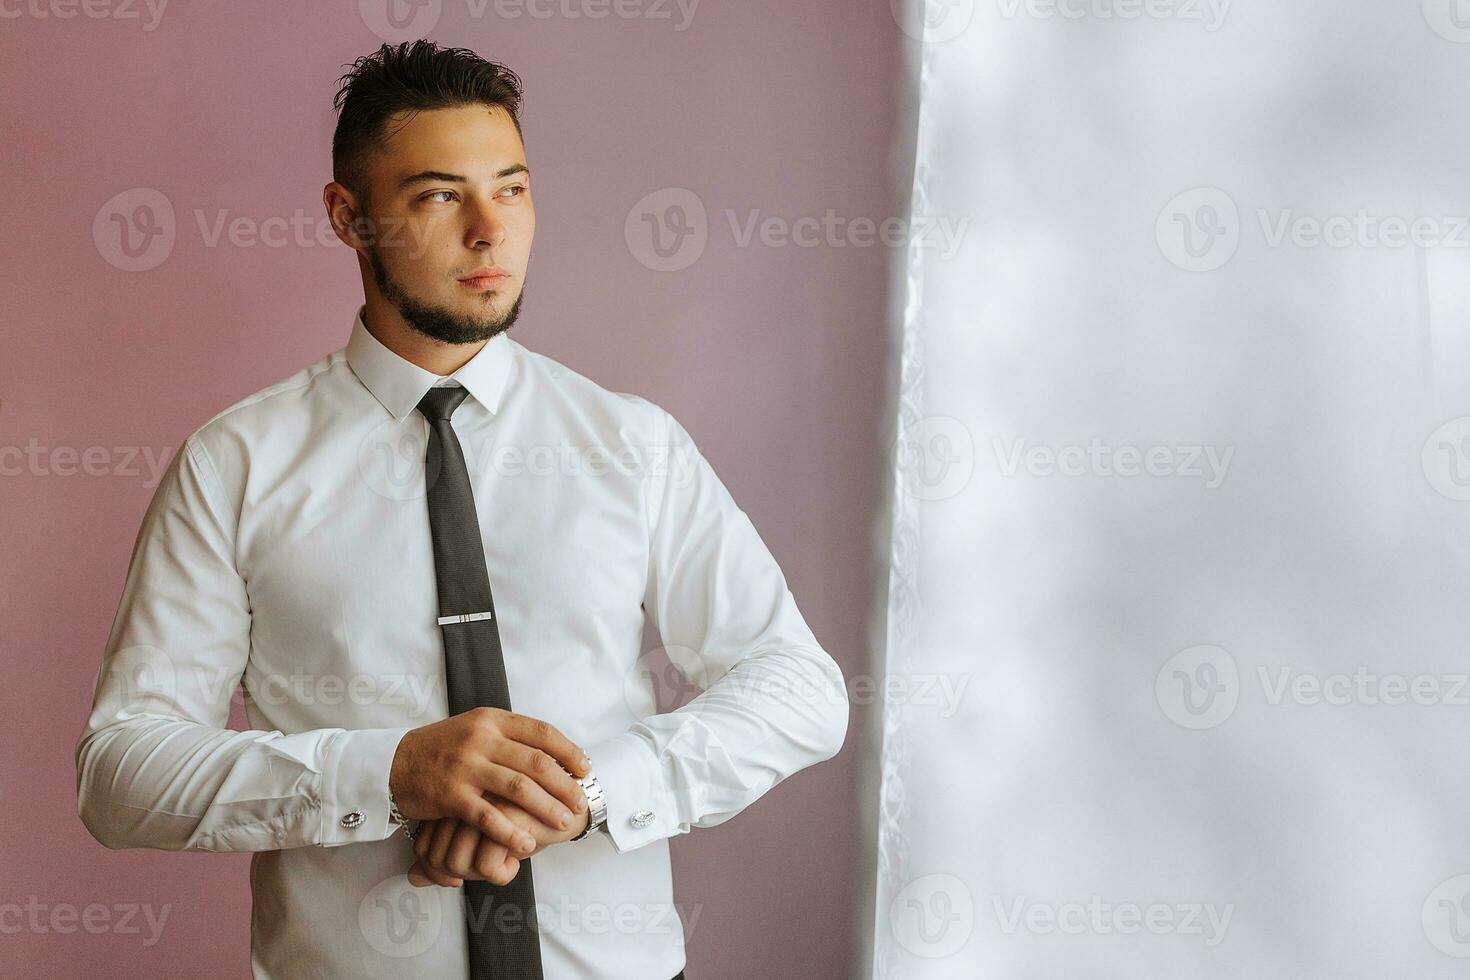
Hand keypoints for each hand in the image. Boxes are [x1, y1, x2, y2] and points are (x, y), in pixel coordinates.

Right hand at [388, 707, 590, 859]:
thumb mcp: (475, 728)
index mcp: (492, 720)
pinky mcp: (451, 795)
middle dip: (565, 784)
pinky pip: (488, 816)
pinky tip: (526, 844)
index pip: (541, 732)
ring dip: (547, 808)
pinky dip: (511, 831)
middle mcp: (482, 739)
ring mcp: (466, 766)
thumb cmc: (442, 747)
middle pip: (536, 762)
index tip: (585, 767)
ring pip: (518, 788)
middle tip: (580, 801)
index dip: (568, 750)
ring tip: (564, 823)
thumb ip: (508, 735)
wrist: (395, 762)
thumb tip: (550, 750)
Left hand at [407, 795, 590, 887]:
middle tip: (484, 871)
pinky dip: (500, 874)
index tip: (458, 877)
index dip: (437, 872)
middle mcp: (462, 792)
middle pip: (436, 857)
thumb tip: (414, 878)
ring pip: (455, 863)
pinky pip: (485, 866)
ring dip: (478, 875)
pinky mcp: (506, 813)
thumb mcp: (479, 831)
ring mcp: (480, 802)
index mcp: (453, 791)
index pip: (424, 848)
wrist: (570, 798)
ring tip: (501, 866)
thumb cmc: (521, 814)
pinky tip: (516, 863)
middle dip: (457, 875)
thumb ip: (444, 850)